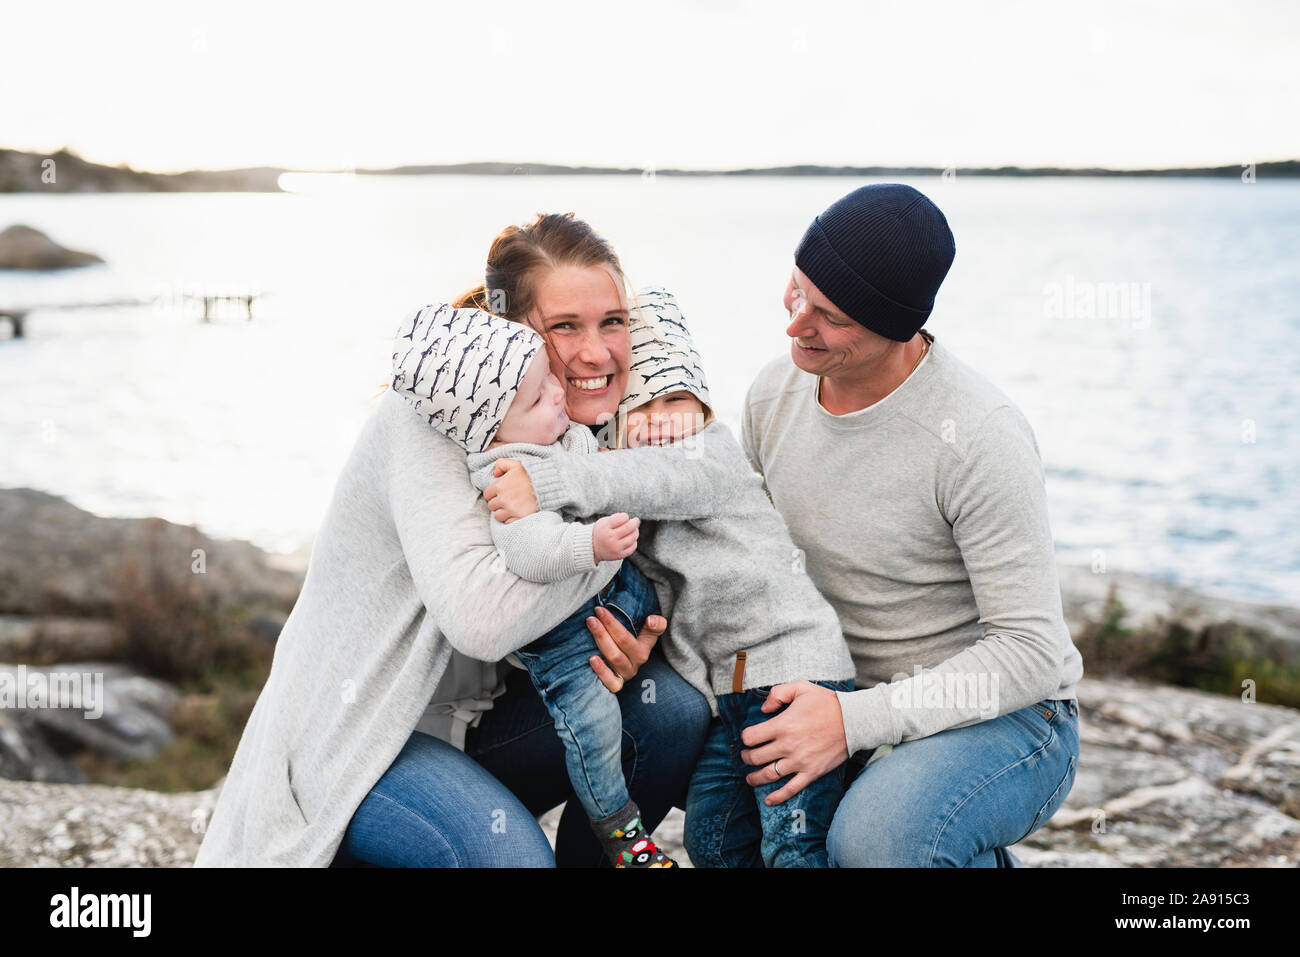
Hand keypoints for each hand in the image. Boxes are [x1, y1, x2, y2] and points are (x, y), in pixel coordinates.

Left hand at [483, 459, 537, 523]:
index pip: (487, 495)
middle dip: (498, 503)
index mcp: (499, 486)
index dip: (493, 494)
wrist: (548, 485)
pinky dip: (511, 519)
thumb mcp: (515, 464)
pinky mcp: (519, 517)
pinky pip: (508, 522)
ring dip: (503, 512)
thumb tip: (495, 474)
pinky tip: (517, 512)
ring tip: (511, 507)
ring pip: (498, 516)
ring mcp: (511, 510)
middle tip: (507, 500)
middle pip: (491, 506)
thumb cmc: (531, 474)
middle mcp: (503, 499)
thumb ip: (501, 464)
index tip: (501, 493)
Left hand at [587, 606, 664, 693]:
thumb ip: (655, 625)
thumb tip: (651, 620)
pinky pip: (611, 682)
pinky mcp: (616, 685)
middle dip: (605, 627)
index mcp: (643, 648)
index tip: (600, 611)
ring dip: (602, 640)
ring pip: (615, 658)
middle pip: (621, 643)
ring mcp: (625, 674)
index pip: (629, 634)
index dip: (614, 623)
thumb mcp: (646, 634)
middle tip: (592, 616)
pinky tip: (592, 659)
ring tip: (591, 628)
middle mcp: (635, 662)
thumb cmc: (630, 644)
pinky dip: (602, 671)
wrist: (622, 667)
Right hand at [592, 513, 639, 562]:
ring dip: (635, 532)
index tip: (625, 517)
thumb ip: (615, 518)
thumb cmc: (600, 532)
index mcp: (605, 527)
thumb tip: (629, 519)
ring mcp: (615, 548)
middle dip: (635, 522)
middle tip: (636, 520)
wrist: (591, 548)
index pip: (622, 518)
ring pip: (632, 538)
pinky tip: (631, 539)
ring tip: (634, 530)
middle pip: (629, 528)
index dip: (625, 516)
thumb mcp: (603, 522)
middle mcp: (610, 538)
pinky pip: (632, 548)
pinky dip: (634, 542)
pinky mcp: (619, 555)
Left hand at [739, 681, 848, 805]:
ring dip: (755, 778)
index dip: (745, 738)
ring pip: (768, 775)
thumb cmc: (827, 702)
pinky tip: (768, 800)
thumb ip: (778, 693)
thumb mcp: (801, 687)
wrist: (854, 720)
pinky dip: (777, 797)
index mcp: (782, 725)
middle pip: (755, 757)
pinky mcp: (811, 772)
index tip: (748, 738)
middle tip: (745, 757)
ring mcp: (799, 761)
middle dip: (746, 758)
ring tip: (750, 778)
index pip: (751, 737)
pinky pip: (791, 789)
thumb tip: (763, 709)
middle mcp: (787, 746)